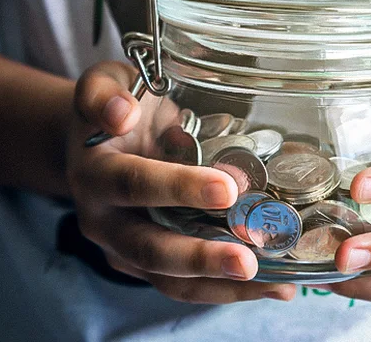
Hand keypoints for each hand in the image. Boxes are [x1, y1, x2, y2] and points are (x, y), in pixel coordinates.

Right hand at [65, 61, 295, 303]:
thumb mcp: (106, 81)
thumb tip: (121, 114)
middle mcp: (103, 219)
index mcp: (95, 173)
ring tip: (275, 286)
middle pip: (149, 247)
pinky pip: (184, 285)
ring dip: (220, 286)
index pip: (134, 184)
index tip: (226, 190)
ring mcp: (124, 247)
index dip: (177, 187)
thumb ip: (105, 93)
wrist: (98, 138)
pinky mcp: (147, 264)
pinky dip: (225, 289)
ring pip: (168, 280)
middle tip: (248, 261)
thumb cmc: (116, 104)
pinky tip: (274, 286)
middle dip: (199, 257)